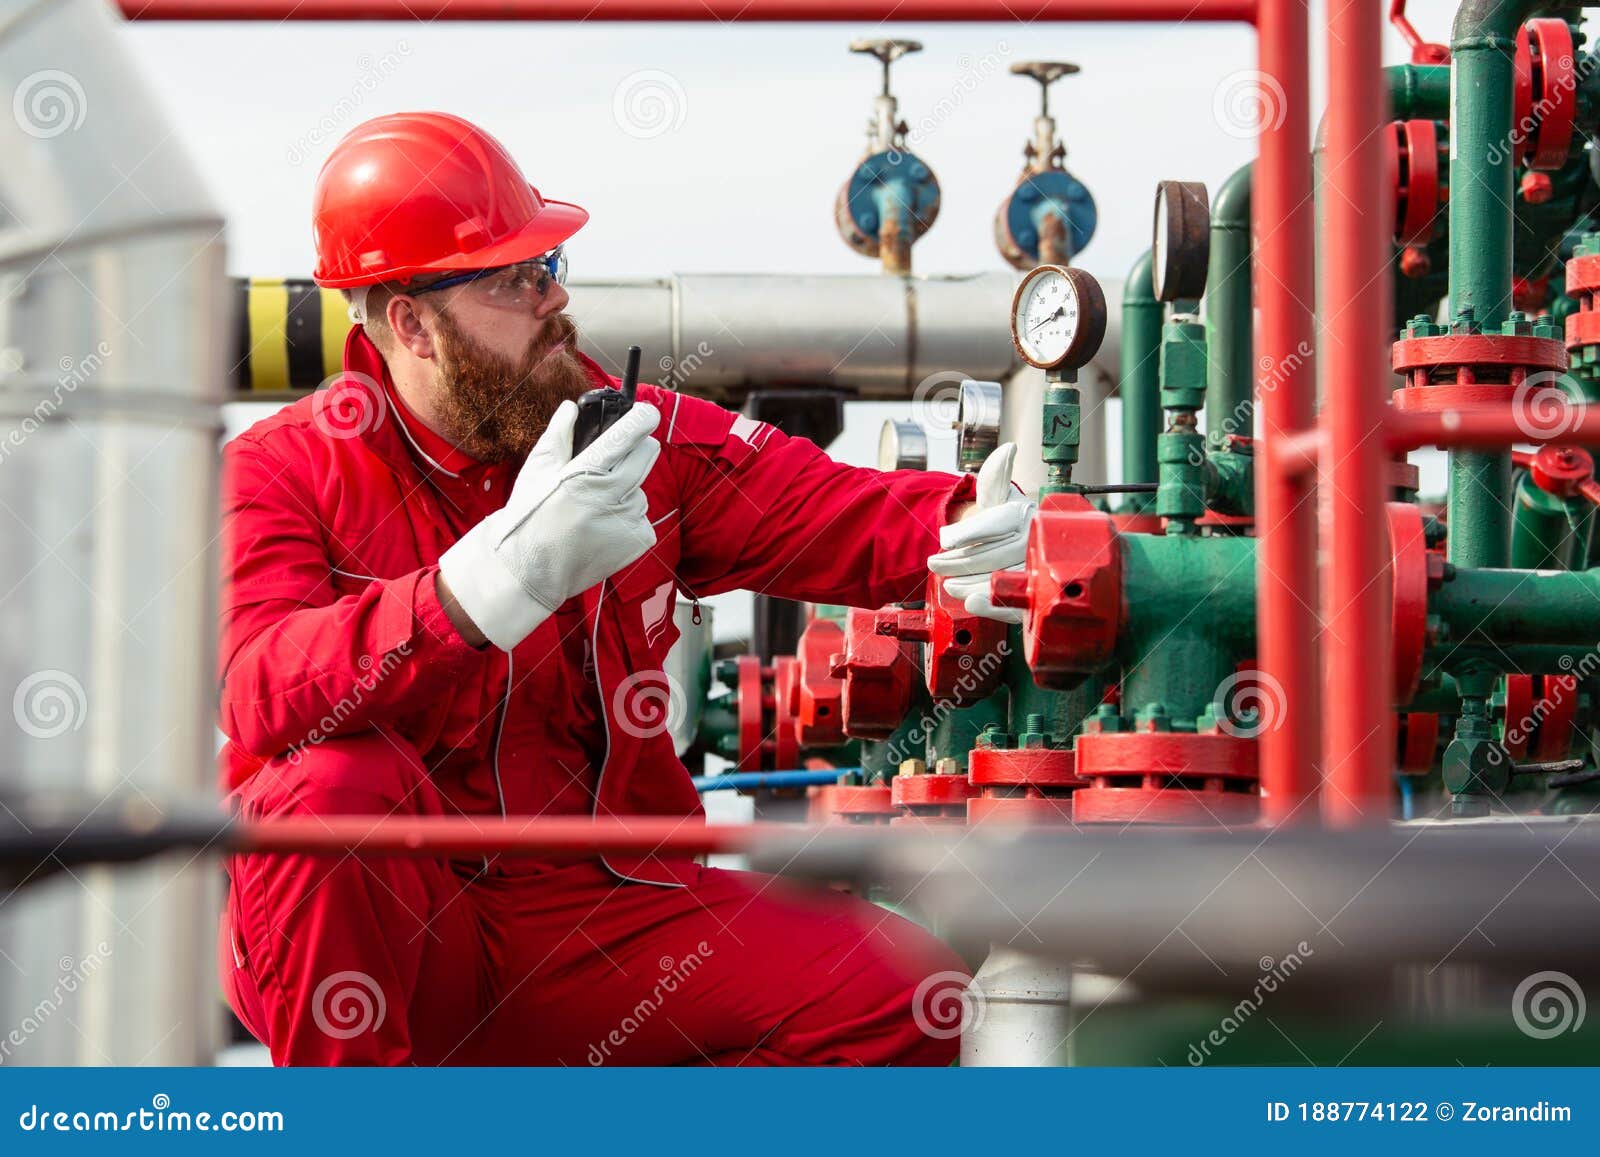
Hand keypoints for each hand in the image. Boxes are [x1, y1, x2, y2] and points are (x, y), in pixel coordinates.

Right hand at [438, 400, 661, 649]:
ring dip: (626, 492)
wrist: (529, 571)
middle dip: (637, 450)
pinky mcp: (637, 542)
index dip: (642, 419)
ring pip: (641, 490)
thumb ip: (558, 435)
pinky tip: (602, 529)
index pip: (627, 436)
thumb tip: (570, 407)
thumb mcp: (537, 470)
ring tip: (595, 508)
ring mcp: (627, 521)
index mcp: (585, 473)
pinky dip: (628, 520)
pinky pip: (642, 518)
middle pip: (647, 455)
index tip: (646, 414)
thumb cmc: (529, 516)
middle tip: (614, 461)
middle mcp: (611, 496)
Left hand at [927, 442, 1033, 623]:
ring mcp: (1035, 568)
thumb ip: (995, 476)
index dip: (968, 532)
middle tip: (933, 563)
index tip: (944, 539)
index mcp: (1024, 514)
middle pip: (993, 554)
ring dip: (969, 583)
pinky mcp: (1032, 594)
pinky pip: (1014, 602)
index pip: (996, 522)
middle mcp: (1033, 540)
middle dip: (959, 561)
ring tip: (947, 584)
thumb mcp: (996, 495)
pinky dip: (992, 606)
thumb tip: (1009, 449)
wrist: (1016, 543)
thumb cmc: (1003, 517)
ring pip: (1000, 578)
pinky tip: (970, 602)